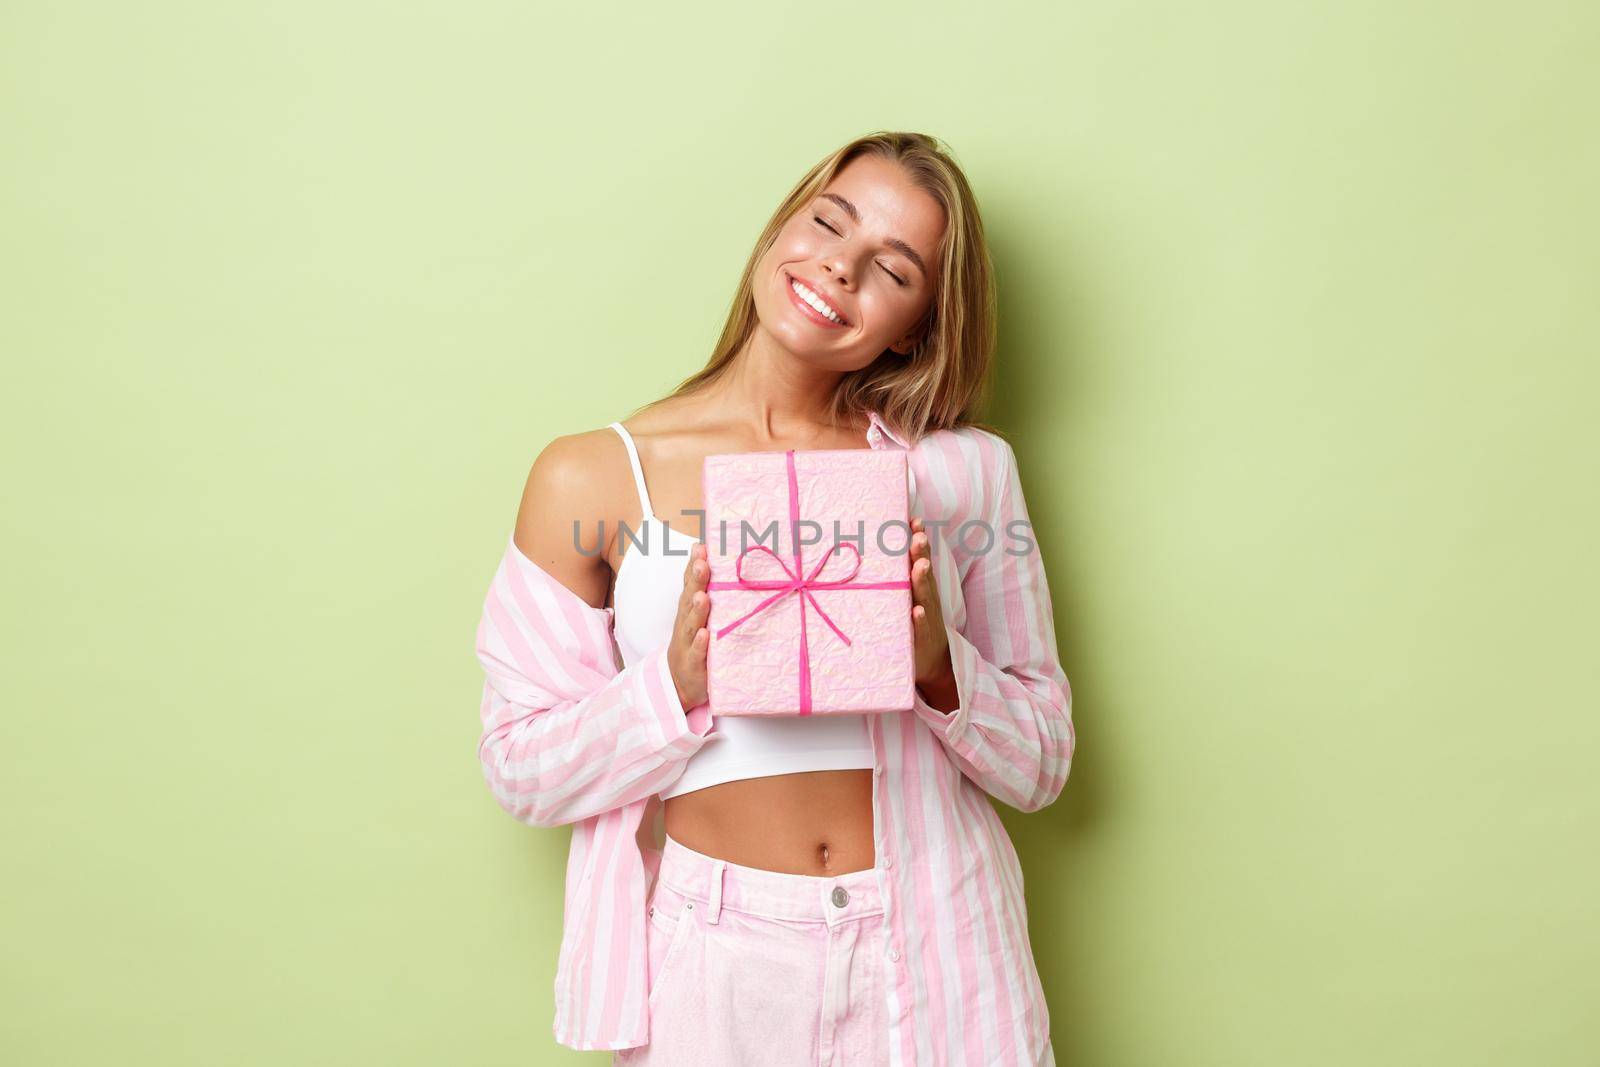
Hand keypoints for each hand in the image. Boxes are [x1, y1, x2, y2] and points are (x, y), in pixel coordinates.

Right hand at [668, 542, 711, 711]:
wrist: (680, 684)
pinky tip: (705, 635)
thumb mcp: (697, 616)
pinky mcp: (693, 664)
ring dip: (697, 610)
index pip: (689, 583)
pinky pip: (696, 653)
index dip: (693, 565)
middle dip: (695, 581)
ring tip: (702, 596)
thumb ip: (703, 591)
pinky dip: (700, 644)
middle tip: (702, 563)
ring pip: (692, 624)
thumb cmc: (694, 643)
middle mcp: (686, 623)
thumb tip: (710, 560)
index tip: (701, 547)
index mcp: (688, 609)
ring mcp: (688, 643)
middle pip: (689, 599)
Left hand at [909, 517, 958, 712]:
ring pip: (925, 595)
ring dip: (922, 580)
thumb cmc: (913, 624)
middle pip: (924, 571)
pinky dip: (920, 618)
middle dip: (921, 553)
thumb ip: (897, 578)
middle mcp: (925, 597)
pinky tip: (917, 611)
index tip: (914, 519)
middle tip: (918, 536)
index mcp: (920, 586)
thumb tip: (873, 553)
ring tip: (920, 566)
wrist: (933, 662)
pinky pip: (921, 627)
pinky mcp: (922, 638)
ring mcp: (926, 617)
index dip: (918, 539)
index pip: (919, 558)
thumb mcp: (905, 599)